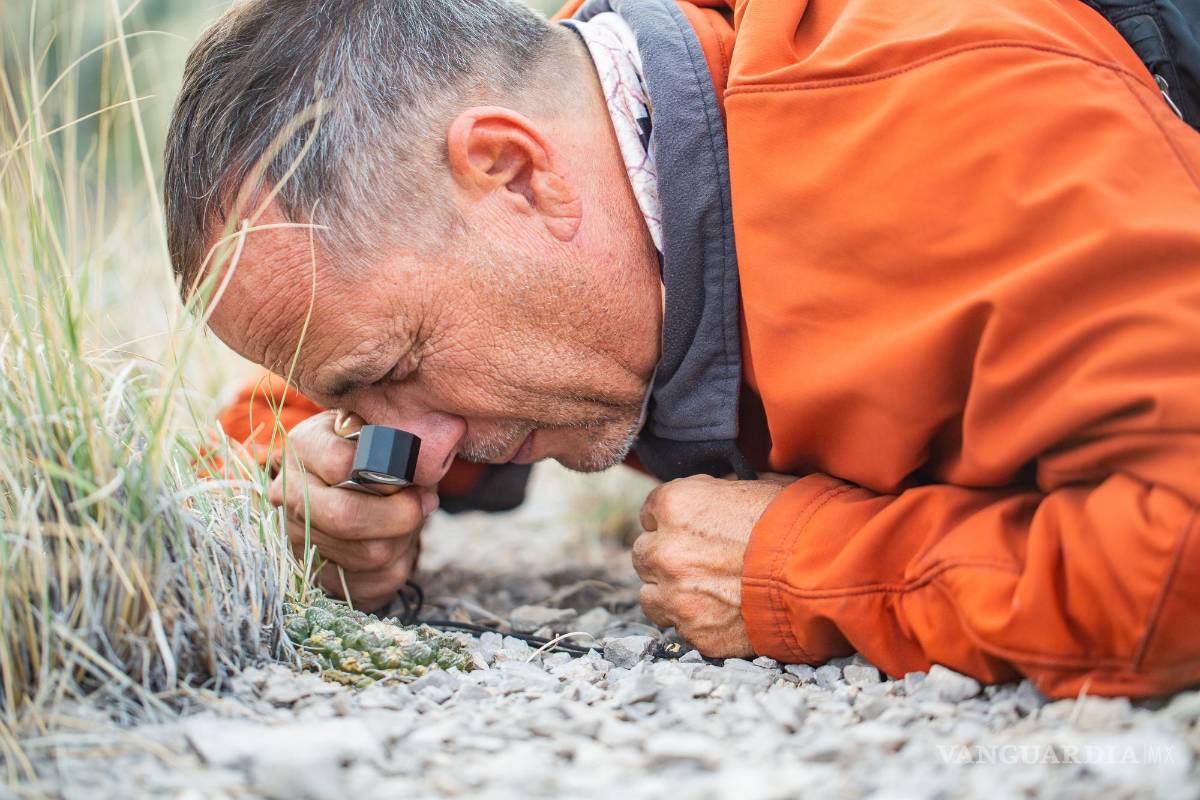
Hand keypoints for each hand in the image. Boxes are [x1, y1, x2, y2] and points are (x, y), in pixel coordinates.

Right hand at [267, 410, 437, 610]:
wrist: (347, 482)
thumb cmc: (373, 450)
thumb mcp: (381, 429)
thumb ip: (399, 436)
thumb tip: (434, 453)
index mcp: (302, 447)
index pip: (341, 464)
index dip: (387, 472)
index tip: (411, 473)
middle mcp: (287, 495)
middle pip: (346, 517)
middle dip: (400, 514)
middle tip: (424, 503)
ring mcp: (297, 539)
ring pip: (368, 554)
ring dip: (405, 538)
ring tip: (410, 518)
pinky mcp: (320, 575)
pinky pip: (374, 583)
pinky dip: (400, 563)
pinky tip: (399, 542)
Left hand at [633, 473, 794, 657]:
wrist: (826, 573)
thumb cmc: (799, 521)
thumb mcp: (756, 485)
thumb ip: (719, 493)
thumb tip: (713, 496)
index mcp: (677, 504)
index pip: (649, 512)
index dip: (671, 521)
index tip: (690, 529)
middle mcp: (666, 549)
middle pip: (643, 555)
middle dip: (667, 557)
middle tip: (699, 562)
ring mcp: (677, 595)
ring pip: (650, 596)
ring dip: (671, 594)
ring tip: (705, 592)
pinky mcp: (696, 632)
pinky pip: (679, 629)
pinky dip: (696, 623)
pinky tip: (724, 614)